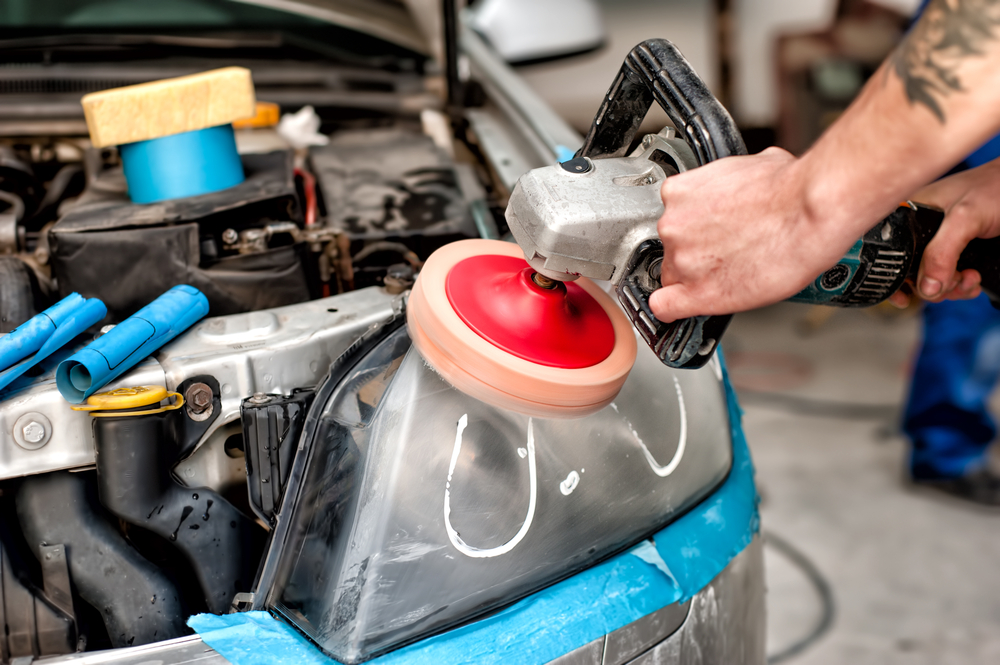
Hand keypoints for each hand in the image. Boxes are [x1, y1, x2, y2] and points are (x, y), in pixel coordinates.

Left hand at [648, 147, 866, 321]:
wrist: (810, 212)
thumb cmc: (789, 189)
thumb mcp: (749, 166)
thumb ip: (728, 182)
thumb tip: (740, 187)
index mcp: (680, 193)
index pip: (674, 219)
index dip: (693, 229)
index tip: (706, 234)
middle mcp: (673, 226)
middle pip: (672, 248)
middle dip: (697, 252)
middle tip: (729, 252)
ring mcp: (683, 260)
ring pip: (674, 277)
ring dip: (697, 277)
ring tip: (733, 272)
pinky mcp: (698, 292)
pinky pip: (665, 307)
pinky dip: (671, 309)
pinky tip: (681, 308)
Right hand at [887, 159, 999, 307]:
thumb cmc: (994, 187)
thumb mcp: (964, 218)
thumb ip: (941, 253)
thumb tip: (926, 288)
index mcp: (909, 216)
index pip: (891, 254)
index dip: (896, 278)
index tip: (906, 296)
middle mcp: (920, 231)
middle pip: (911, 272)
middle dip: (932, 286)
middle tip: (953, 281)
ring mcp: (939, 242)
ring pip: (931, 280)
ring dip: (951, 288)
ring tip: (969, 278)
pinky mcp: (957, 251)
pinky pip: (949, 278)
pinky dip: (961, 286)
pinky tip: (973, 278)